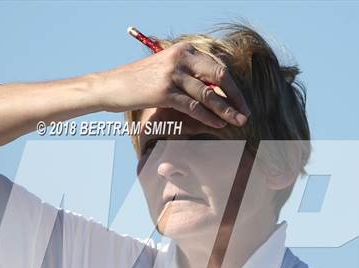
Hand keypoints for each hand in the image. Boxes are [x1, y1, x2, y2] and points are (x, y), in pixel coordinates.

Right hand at [99, 41, 250, 128]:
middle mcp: (181, 57)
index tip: (243, 102)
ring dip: (226, 110)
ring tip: (238, 122)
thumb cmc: (141, 82)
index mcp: (185, 49)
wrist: (112, 86)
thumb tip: (217, 90)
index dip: (233, 87)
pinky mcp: (164, 91)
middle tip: (246, 114)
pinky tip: (219, 125)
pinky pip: (194, 106)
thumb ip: (190, 74)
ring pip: (208, 94)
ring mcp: (173, 74)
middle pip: (219, 77)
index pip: (218, 67)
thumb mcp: (167, 70)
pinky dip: (209, 117)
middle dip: (236, 97)